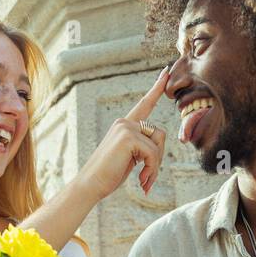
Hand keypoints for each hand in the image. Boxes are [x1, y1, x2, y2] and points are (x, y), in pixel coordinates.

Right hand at [75, 67, 169, 199]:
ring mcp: (125, 127)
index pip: (144, 104)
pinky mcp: (128, 137)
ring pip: (158, 144)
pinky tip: (141, 181)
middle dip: (157, 159)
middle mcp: (124, 122)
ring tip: (143, 181)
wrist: (90, 185)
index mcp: (124, 125)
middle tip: (147, 179)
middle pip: (159, 134)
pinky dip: (151, 170)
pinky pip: (153, 153)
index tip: (166, 71)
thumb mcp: (128, 158)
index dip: (157, 88)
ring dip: (155, 166)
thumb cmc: (108, 175)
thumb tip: (159, 145)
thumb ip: (142, 147)